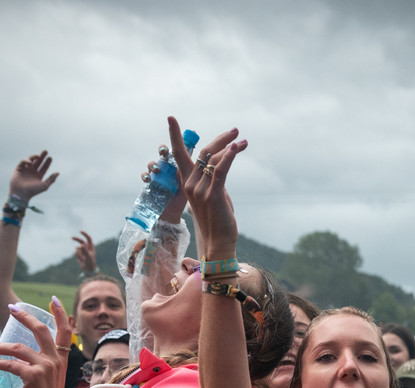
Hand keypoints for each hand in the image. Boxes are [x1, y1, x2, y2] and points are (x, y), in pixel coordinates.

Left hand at [0, 296, 72, 387]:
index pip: (65, 331)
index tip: (53, 300)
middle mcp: (55, 359)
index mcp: (61, 359)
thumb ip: (46, 368)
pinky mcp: (32, 376)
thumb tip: (29, 362)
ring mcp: (45, 367)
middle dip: (24, 317)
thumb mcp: (52, 380)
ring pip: (18, 347)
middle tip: (11, 309)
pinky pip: (10, 364)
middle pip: (40, 330)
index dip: (59, 314)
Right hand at [9, 150, 58, 202]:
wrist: (21, 193)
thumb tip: (58, 172)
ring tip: (38, 156)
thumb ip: (51, 179)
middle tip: (46, 151)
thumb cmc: (33, 191)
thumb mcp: (45, 185)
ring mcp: (25, 170)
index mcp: (38, 176)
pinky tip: (30, 162)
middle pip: (38, 162)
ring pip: (31, 160)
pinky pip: (23, 162)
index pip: (44, 167)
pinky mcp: (18, 169)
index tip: (50, 158)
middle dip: (42, 156)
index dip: (47, 162)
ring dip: (34, 157)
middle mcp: (32, 172)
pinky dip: (26, 160)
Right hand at [72, 231, 96, 272]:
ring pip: (77, 248)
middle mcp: (87, 247)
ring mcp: (82, 250)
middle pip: (81, 241)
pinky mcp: (79, 254)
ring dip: (78, 253)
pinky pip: (75, 252)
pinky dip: (77, 255)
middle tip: (71, 238)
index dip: (84, 234)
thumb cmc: (90, 262)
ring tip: (82, 258)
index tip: (80, 231)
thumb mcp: (88, 256)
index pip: (88, 238)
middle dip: (76, 239)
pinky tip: (80, 259)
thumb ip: (85, 250)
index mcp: (91, 247)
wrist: (88, 269)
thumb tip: (80, 245)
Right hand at [168, 117, 246, 254]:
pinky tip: (237, 147)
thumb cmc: (217, 220)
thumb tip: (217, 164)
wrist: (218, 242)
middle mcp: (190, 184)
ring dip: (231, 147)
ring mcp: (200, 190)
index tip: (171, 118)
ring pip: (213, 159)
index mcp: (187, 183)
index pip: (179, 155)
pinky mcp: (213, 195)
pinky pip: (220, 170)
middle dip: (218, 138)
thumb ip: (211, 179)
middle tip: (235, 130)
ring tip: (243, 141)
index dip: (175, 136)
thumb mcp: (212, 195)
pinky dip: (229, 156)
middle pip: (202, 152)